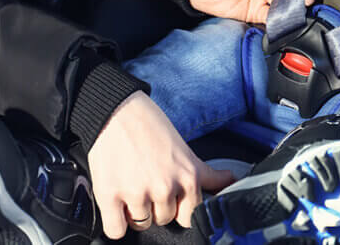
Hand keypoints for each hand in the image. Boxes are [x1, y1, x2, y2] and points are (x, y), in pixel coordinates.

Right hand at [87, 92, 233, 237]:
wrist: (116, 109)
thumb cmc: (149, 125)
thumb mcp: (186, 149)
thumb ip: (204, 173)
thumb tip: (230, 181)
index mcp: (188, 176)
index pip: (190, 216)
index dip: (178, 208)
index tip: (171, 199)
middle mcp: (165, 187)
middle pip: (164, 219)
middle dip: (156, 206)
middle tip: (146, 182)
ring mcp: (137, 193)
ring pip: (141, 224)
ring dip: (135, 212)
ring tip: (131, 186)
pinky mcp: (110, 195)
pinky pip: (116, 230)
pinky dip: (116, 223)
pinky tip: (116, 205)